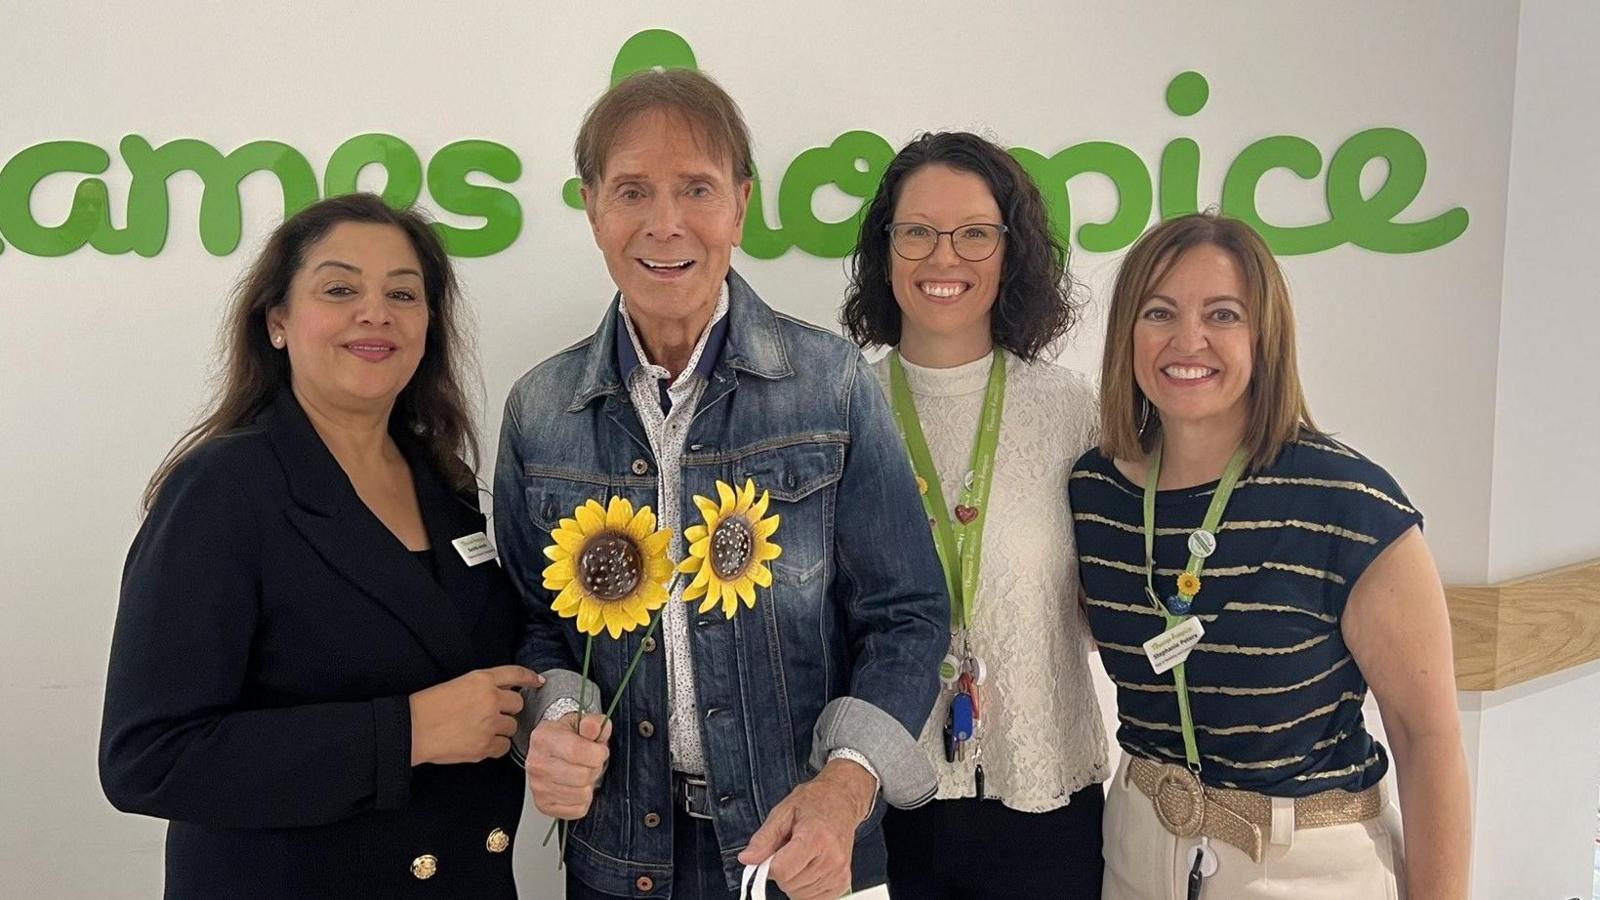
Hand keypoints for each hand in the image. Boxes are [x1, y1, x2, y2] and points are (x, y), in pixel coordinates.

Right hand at [408, 665, 541, 765]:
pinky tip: (479, 742)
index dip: (529, 677)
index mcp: (482, 680)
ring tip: (478, 730)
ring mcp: (490, 723)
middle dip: (508, 711)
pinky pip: (504, 747)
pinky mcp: (486, 745)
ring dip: (501, 729)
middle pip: (518, 704)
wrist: (413, 729)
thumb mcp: (458, 684)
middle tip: (491, 715)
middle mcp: (491, 699)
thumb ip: (482, 687)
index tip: (538, 681)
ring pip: (512, 727)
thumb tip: (501, 696)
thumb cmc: (428, 707)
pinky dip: (495, 746)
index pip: (514, 674)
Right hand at [526, 712, 612, 819]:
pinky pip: (578, 810)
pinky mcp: (543, 805)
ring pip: (581, 794)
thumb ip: (593, 723)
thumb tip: (593, 726)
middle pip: (581, 776)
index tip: (598, 750)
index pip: (578, 751)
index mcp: (544, 738)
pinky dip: (583, 800)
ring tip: (582, 773)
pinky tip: (576, 786)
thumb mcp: (583, 722)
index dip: (598, 753)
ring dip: (589, 785)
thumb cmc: (568, 737)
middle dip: (594, 769)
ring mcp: (537, 786)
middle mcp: (536, 763)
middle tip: (590, 762)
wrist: (551, 750)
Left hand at [738, 759, 875, 899]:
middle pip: (789, 884)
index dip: (769, 865)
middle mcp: (831, 858)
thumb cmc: (814, 803)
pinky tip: (808, 869)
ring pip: (799, 895)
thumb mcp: (783, 812)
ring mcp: (839, 872)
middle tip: (789, 851)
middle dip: (781, 872)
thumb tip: (747, 859)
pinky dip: (805, 889)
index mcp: (815, 837)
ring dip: (793, 881)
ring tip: (801, 857)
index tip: (772, 854)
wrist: (842, 801)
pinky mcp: (842, 883)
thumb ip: (764, 838)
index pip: (781, 870)